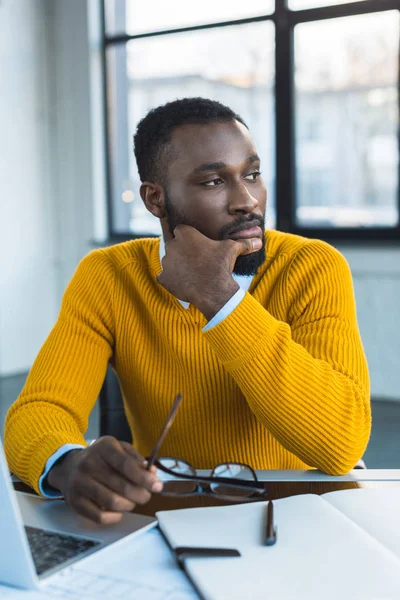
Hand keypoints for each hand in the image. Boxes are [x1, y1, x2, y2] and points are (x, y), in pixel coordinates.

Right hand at [47, 436, 162, 523]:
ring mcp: (80, 484)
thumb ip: (136, 459)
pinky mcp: (75, 502)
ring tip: (132, 501)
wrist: (69, 466)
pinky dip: (115, 517)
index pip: (126, 465)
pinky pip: (100, 517)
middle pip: (122, 486)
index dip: (144, 478)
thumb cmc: (100, 458)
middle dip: (141, 494)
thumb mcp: (118, 448)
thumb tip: (152, 473)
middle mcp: (89, 464)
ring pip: (112, 502)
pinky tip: (118, 510)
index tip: (157, 486)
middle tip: (146, 495)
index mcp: (103, 448)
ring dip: (129, 505)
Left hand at [157, 225, 261, 319]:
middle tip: (195, 262)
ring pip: (169, 261)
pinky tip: (184, 284)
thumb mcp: (233, 250)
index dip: (189, 239)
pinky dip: (172, 281)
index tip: (197, 247)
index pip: (182, 231)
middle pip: (174, 246)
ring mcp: (166, 262)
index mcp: (185, 233)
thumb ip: (243, 243)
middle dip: (181, 252)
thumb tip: (258, 241)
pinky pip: (165, 278)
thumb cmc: (221, 265)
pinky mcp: (163, 278)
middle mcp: (172, 245)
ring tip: (191, 274)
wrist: (213, 289)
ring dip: (176, 266)